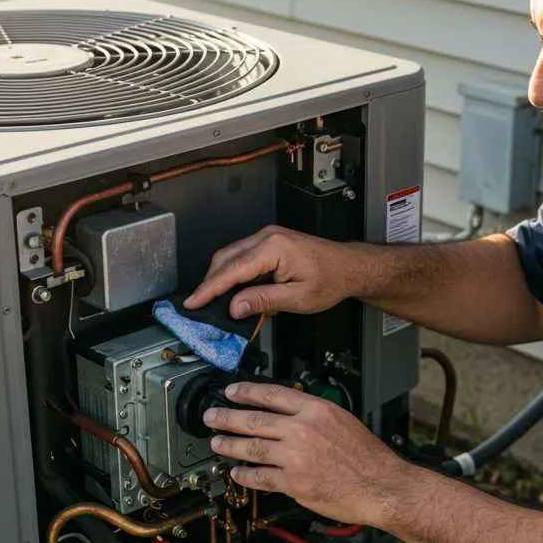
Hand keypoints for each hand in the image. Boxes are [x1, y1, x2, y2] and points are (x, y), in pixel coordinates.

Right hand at [183, 226, 363, 318]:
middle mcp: (268, 237)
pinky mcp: (269, 242)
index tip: (194, 302)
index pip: (232, 270)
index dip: (209, 288)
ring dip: (221, 278)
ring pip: (231, 256)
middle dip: (209, 283)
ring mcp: (268, 237)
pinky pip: (242, 255)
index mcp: (274, 248)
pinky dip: (234, 273)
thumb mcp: (298, 298)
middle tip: (198, 305)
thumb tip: (236, 306)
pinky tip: (236, 291)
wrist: (349, 267)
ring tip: (215, 302)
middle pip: (225, 259)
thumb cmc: (331, 279)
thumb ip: (264, 300)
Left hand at [203, 381, 412, 527]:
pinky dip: (245, 474)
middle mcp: (303, 430)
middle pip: (254, 420)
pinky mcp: (293, 482)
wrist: (381, 485)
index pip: (272, 395)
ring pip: (252, 448)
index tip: (231, 392)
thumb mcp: (343, 420)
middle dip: (227, 418)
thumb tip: (287, 413)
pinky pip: (261, 477)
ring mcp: (296, 457)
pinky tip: (237, 472)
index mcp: (316, 410)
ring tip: (217, 444)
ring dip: (230, 445)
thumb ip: (313, 415)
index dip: (246, 392)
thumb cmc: (367, 457)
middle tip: (212, 417)